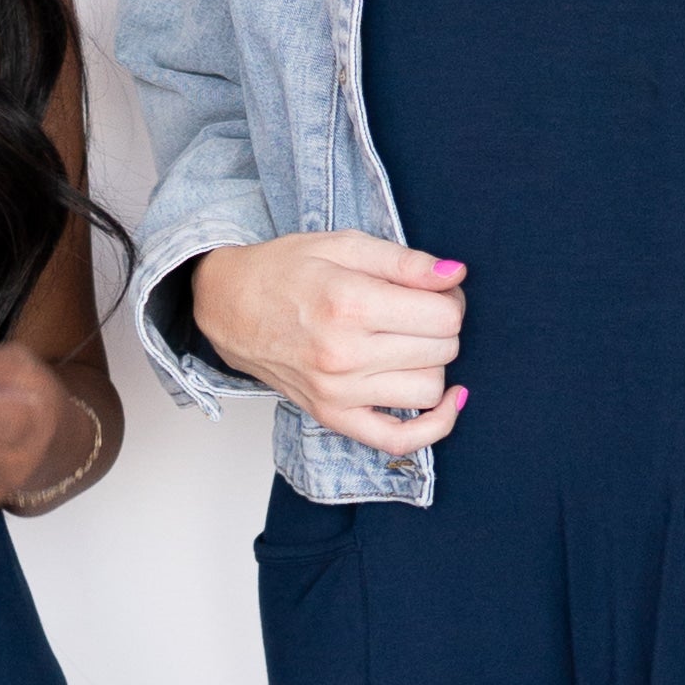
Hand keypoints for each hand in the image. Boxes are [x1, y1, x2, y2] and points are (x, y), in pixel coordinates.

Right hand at [190, 234, 465, 450]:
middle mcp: (344, 354)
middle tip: (420, 310)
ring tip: (411, 343)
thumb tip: (455, 275)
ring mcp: (337, 392)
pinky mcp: (332, 416)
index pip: (444, 316)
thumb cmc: (284, 271)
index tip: (432, 291)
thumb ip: (404, 261)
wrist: (230, 308)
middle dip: (443, 326)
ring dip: (433, 364)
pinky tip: (447, 401)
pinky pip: (399, 439)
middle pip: (441, 350)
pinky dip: (434, 426)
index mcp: (349, 303)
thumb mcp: (343, 245)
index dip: (449, 299)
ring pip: (429, 389)